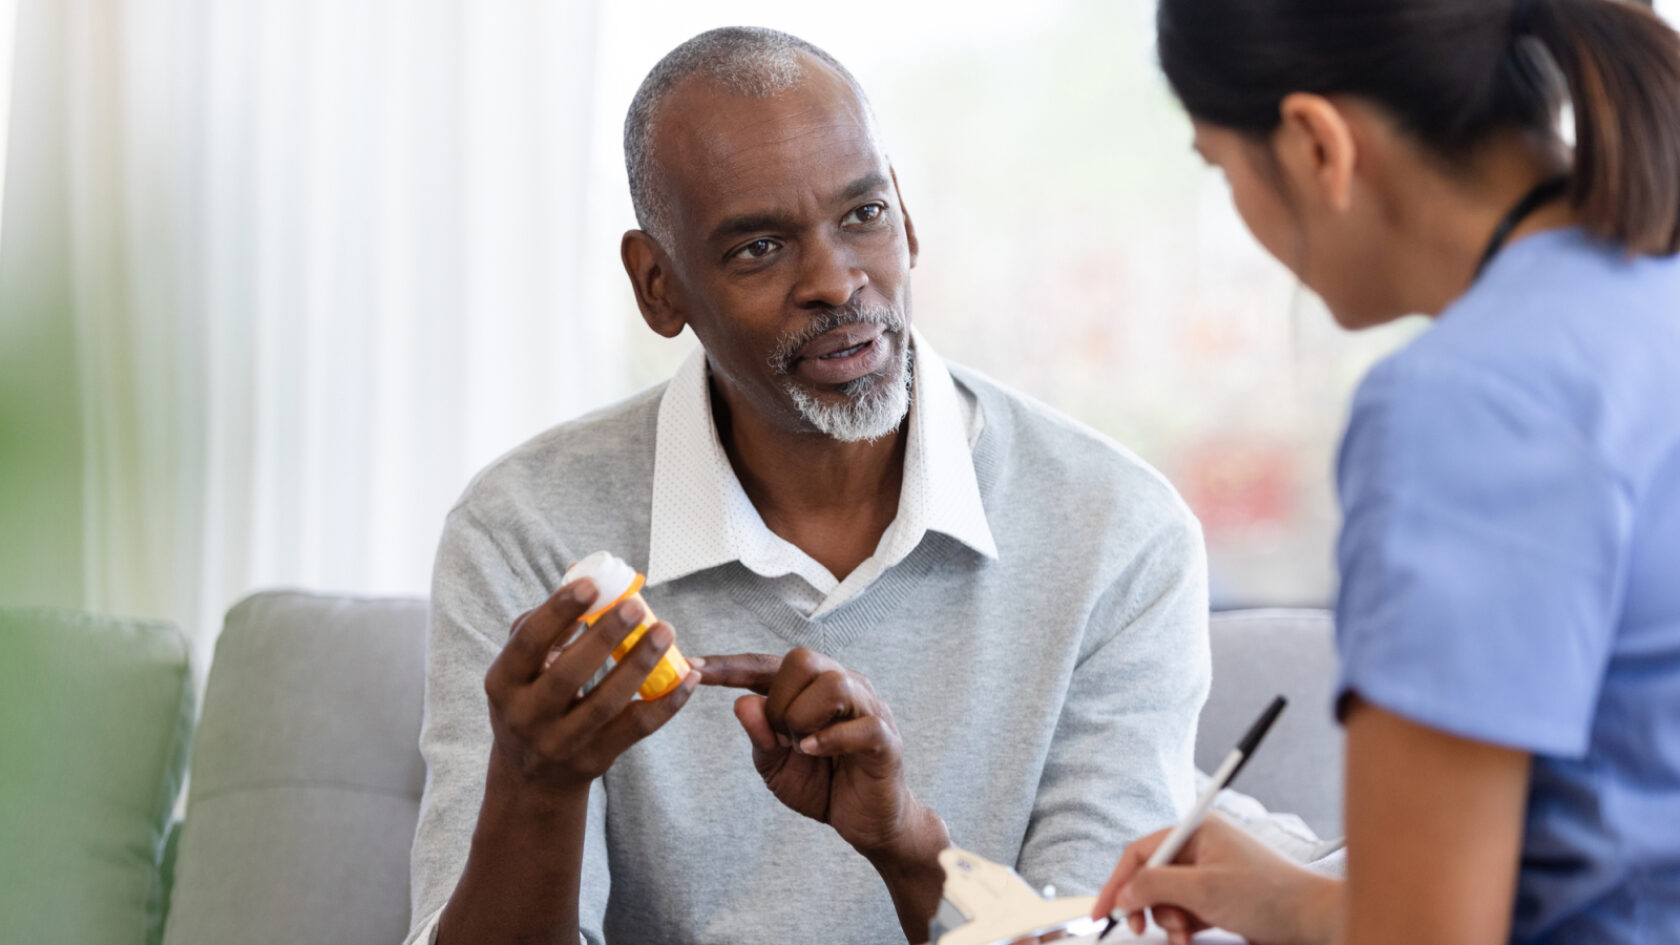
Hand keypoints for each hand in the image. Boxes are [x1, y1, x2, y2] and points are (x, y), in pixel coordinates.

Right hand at [484, 579, 700, 799]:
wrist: (531, 777)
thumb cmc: (530, 700)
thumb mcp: (520, 669)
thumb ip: (545, 627)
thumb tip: (584, 581)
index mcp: (503, 683)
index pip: (528, 642)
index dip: (559, 611)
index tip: (591, 584)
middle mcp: (526, 716)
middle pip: (569, 674)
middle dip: (605, 637)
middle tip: (637, 606)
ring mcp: (560, 743)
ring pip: (607, 703)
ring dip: (640, 664)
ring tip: (666, 632)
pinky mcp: (594, 760)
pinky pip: (636, 728)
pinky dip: (667, 703)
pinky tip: (688, 678)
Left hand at [695, 648, 943, 858]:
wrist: (869, 823)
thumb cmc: (823, 786)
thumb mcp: (776, 765)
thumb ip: (759, 735)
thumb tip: (741, 703)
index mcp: (813, 688)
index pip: (767, 664)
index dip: (730, 666)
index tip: (693, 666)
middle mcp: (844, 686)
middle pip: (802, 659)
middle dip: (779, 700)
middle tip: (782, 738)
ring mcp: (869, 708)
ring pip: (833, 684)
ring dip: (805, 719)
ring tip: (804, 748)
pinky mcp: (886, 739)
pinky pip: (861, 725)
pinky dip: (830, 739)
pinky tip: (814, 753)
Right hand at [1090, 815, 1338, 944]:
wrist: (1312, 919)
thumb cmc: (1269, 895)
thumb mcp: (1203, 890)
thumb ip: (1155, 887)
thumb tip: (1122, 892)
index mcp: (1195, 831)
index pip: (1141, 852)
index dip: (1118, 882)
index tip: (1103, 910)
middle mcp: (1200, 847)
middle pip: (1150, 876)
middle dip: (1148, 906)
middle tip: (1142, 928)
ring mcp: (1209, 872)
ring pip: (1166, 897)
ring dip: (1168, 920)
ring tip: (1184, 935)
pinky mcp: (1218, 895)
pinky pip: (1185, 909)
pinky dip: (1183, 926)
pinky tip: (1191, 936)